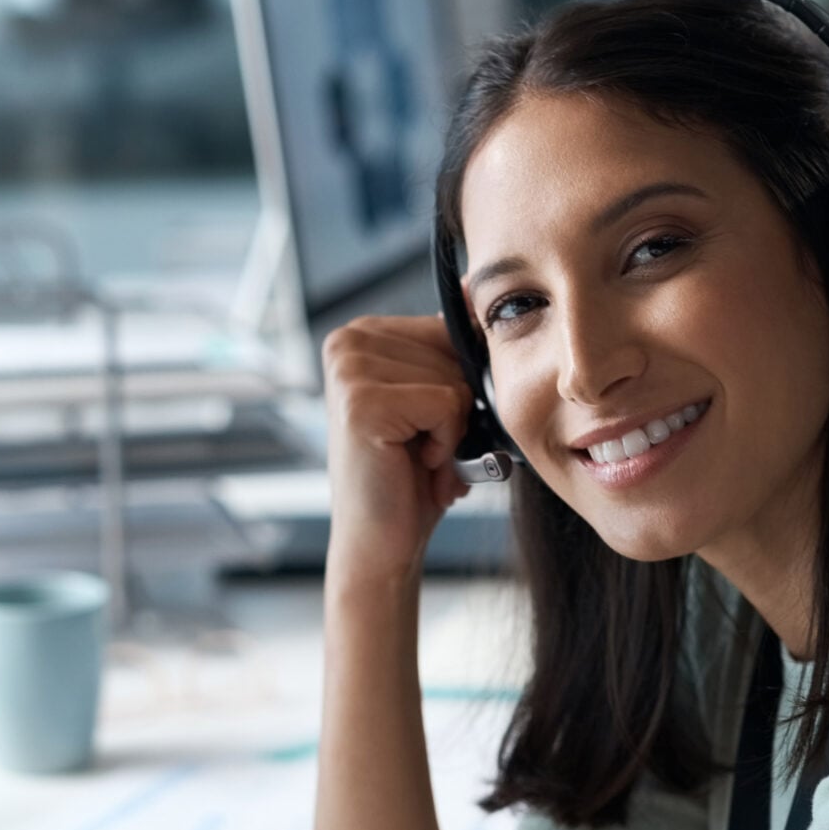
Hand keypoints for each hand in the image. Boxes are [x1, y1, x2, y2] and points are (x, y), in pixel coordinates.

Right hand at [321, 315, 476, 580]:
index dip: (457, 384)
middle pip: (454, 351)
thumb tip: (482, 285)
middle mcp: (346, 342)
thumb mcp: (439, 398)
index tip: (425, 424)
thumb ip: (454, 345)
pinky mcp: (361, 401)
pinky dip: (447, 441)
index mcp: (360, 334)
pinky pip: (447, 402)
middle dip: (455, 409)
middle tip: (422, 448)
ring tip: (418, 457)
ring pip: (455, 379)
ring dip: (451, 429)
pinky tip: (416, 463)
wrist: (382, 544)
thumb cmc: (414, 475)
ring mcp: (349, 370)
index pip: (448, 328)